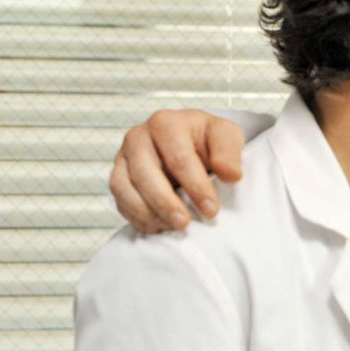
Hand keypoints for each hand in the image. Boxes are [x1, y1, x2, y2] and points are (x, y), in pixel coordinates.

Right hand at [109, 110, 245, 231]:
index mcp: (166, 123)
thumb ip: (230, 153)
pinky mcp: (118, 177)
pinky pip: (120, 200)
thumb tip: (231, 175)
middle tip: (185, 224)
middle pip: (144, 173)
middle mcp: (138, 137)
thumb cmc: (207, 139)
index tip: (211, 209)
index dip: (195, 186)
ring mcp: (124, 158)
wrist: (191, 143)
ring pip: (124, 188)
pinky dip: (137, 217)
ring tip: (172, 227)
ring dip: (147, 212)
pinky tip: (159, 226)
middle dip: (165, 202)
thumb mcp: (226, 136)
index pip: (179, 158)